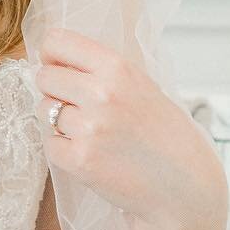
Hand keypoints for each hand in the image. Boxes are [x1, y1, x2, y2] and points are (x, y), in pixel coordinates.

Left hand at [33, 27, 228, 229]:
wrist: (184, 187)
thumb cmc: (167, 137)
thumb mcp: (143, 87)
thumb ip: (103, 72)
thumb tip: (56, 60)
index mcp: (118, 68)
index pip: (57, 42)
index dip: (51, 54)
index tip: (56, 64)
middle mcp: (101, 94)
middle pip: (44, 77)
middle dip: (54, 90)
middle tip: (76, 105)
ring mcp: (88, 128)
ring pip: (45, 111)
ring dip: (60, 122)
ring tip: (92, 133)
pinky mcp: (79, 160)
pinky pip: (50, 144)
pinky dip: (63, 150)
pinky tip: (90, 153)